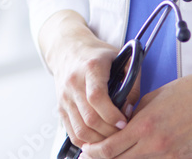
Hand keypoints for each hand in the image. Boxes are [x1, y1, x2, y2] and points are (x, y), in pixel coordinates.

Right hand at [44, 25, 138, 146]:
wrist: (68, 49)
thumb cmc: (98, 54)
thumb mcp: (120, 58)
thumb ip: (131, 82)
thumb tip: (130, 109)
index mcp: (91, 68)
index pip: (97, 97)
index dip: (112, 114)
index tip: (124, 122)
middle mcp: (74, 83)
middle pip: (90, 118)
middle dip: (110, 132)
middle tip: (123, 133)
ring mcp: (65, 97)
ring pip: (80, 129)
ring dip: (99, 140)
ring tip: (112, 138)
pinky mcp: (60, 107)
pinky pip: (72, 132)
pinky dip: (86, 142)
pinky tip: (98, 140)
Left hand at [81, 72, 191, 158]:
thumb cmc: (186, 93)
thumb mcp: (150, 99)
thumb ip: (133, 115)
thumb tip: (119, 124)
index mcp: (144, 126)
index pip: (109, 148)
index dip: (93, 151)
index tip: (86, 148)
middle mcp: (155, 145)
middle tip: (94, 153)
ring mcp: (169, 155)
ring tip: (115, 153)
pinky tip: (139, 153)